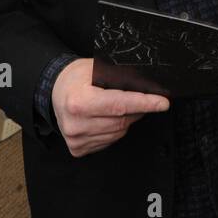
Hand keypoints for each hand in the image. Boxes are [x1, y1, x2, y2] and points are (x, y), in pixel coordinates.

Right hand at [51, 57, 169, 156]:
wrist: (55, 90)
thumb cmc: (77, 78)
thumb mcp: (97, 69)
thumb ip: (120, 78)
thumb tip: (146, 85)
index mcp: (79, 101)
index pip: (120, 105)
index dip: (144, 103)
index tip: (162, 103)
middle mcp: (76, 123)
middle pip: (122, 121)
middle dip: (136, 110)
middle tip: (138, 98)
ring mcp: (76, 139)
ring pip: (118, 133)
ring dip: (125, 121)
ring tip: (116, 107)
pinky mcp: (78, 148)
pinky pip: (109, 141)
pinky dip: (114, 130)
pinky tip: (106, 118)